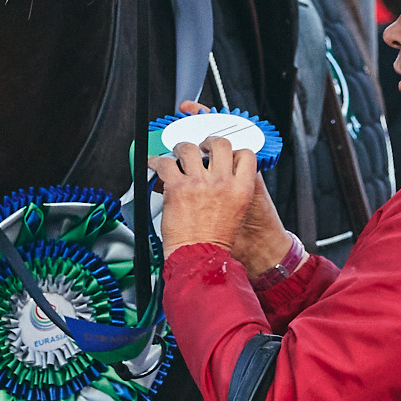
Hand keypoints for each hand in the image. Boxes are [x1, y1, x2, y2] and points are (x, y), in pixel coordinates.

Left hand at [163, 102, 293, 278]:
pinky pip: (165, 163)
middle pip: (220, 144)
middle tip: (201, 147)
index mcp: (241, 189)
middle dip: (208, 142)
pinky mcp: (177, 187)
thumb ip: (230, 190)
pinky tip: (154, 163)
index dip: (235, 150)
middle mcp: (222, 182)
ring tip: (177, 154)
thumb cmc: (215, 242)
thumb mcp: (236, 212)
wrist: (199, 258)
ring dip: (181, 149)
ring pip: (190, 148)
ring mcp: (199, 183)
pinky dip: (156, 161)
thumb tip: (216, 176)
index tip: (225, 152)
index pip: (246, 155)